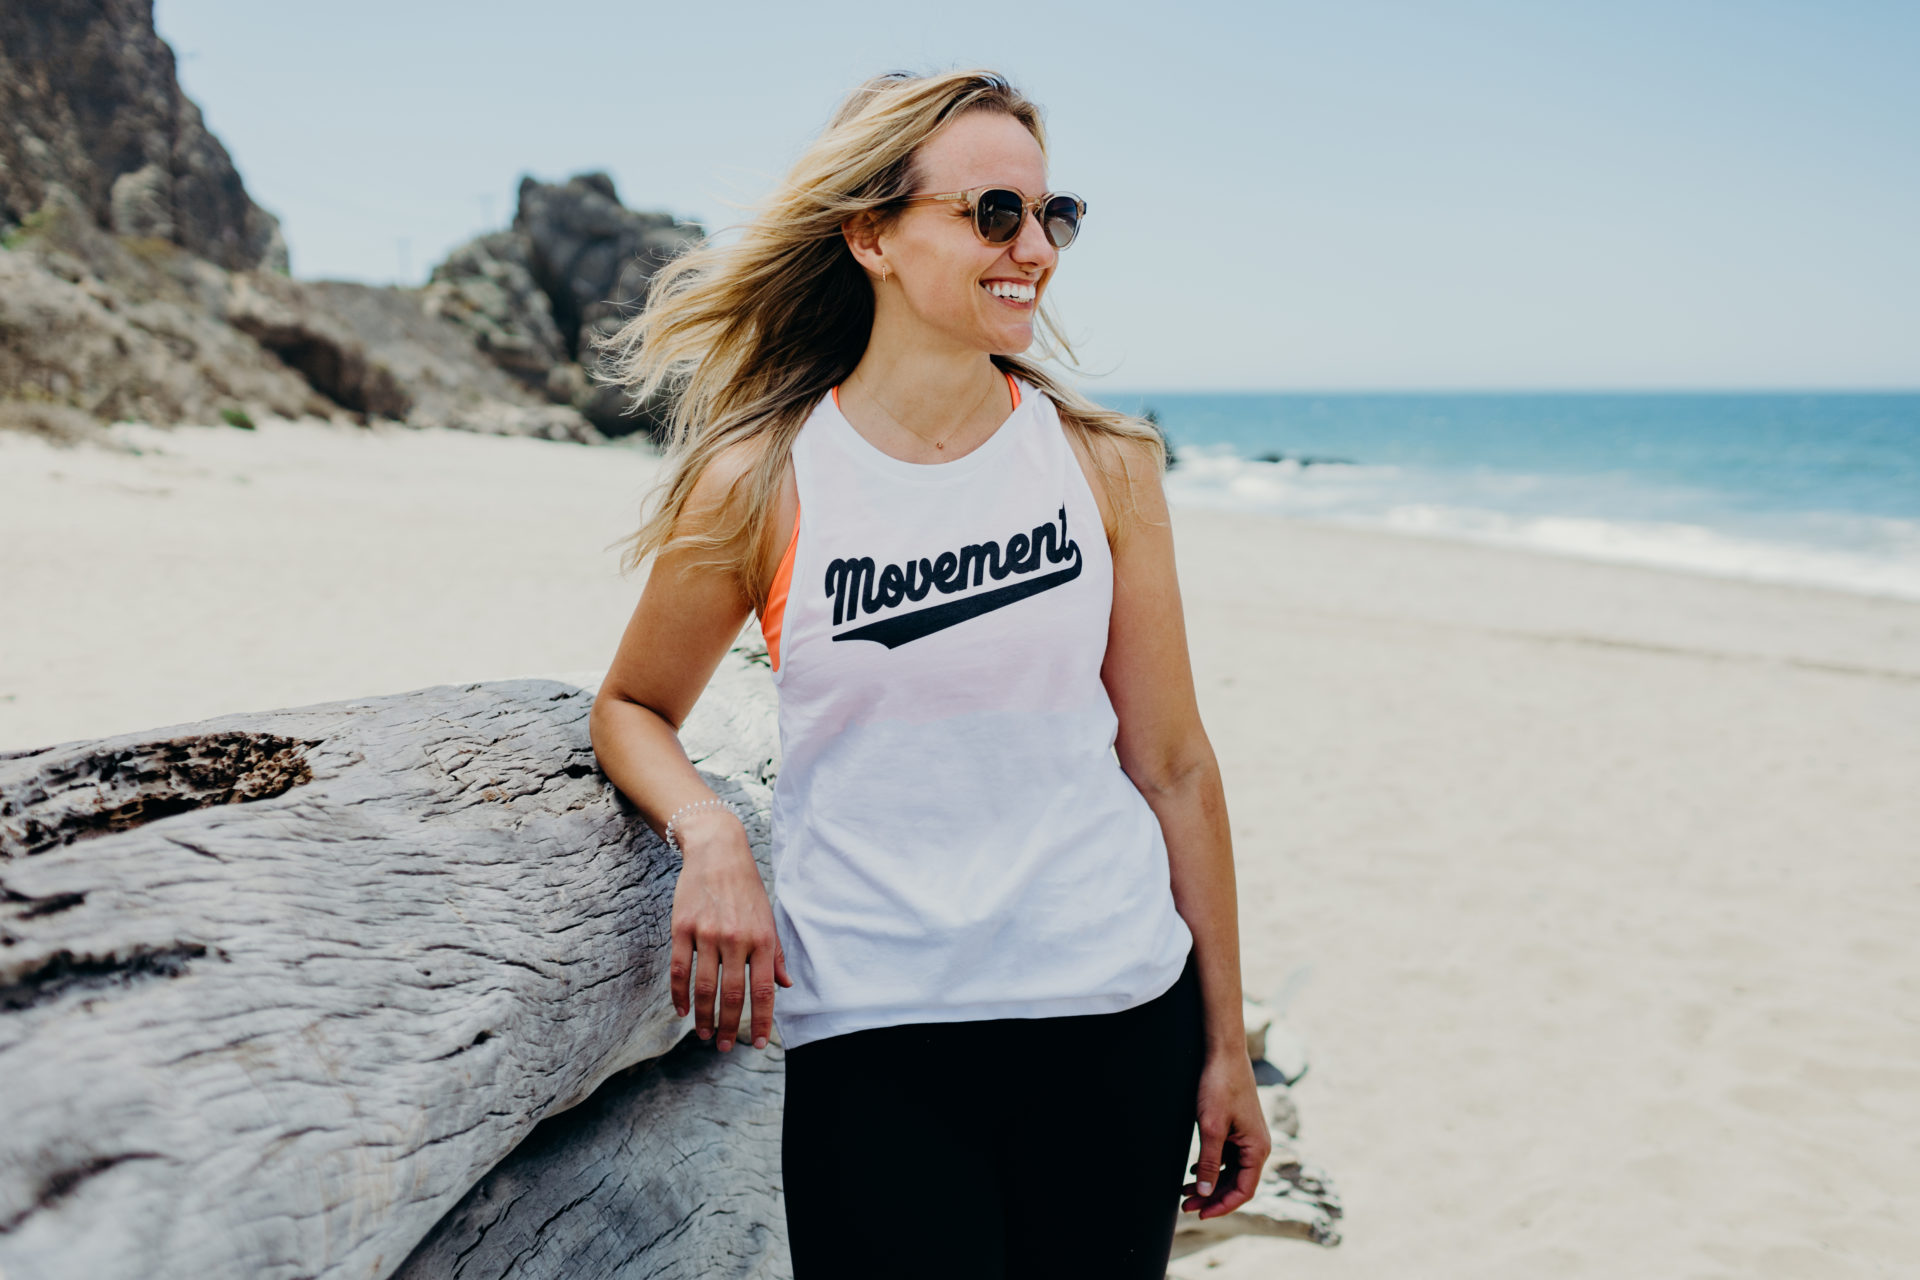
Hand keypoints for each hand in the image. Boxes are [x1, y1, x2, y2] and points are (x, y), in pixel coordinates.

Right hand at [666, 806, 791, 1050]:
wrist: (717, 850)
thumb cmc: (746, 888)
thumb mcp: (768, 917)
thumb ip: (775, 954)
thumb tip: (786, 985)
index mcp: (762, 939)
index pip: (763, 991)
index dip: (761, 1021)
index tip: (757, 1043)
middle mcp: (736, 939)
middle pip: (732, 995)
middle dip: (728, 1027)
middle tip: (723, 1047)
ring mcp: (707, 934)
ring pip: (704, 988)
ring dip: (703, 1017)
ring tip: (703, 1034)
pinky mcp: (682, 928)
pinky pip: (680, 969)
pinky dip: (680, 995)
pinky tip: (682, 1010)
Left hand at [1181, 1047, 1270, 1218]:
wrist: (1223, 1052)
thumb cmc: (1219, 1086)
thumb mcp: (1211, 1127)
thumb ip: (1208, 1162)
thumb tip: (1206, 1192)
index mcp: (1257, 1149)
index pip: (1244, 1191)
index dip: (1222, 1206)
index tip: (1200, 1213)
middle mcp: (1257, 1146)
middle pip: (1236, 1184)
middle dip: (1211, 1197)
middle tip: (1185, 1205)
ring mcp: (1248, 1137)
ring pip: (1230, 1171)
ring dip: (1209, 1183)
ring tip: (1184, 1191)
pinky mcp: (1238, 1127)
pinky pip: (1227, 1156)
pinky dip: (1210, 1167)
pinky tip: (1191, 1171)